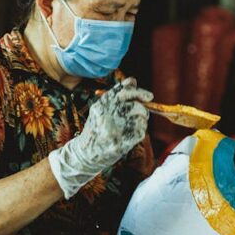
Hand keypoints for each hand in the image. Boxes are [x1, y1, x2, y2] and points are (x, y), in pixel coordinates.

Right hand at [48, 78, 151, 197]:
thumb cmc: (96, 128)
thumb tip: (133, 80)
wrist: (85, 154)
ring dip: (141, 122)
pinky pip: (140, 132)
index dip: (139, 92)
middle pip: (135, 107)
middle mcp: (106, 116)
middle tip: (142, 114)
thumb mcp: (101, 108)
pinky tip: (131, 135)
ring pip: (140, 120)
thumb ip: (116, 95)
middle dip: (142, 110)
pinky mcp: (120, 144)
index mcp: (101, 105)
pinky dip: (140, 132)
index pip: (124, 91)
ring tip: (133, 126)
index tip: (149, 96)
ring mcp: (113, 131)